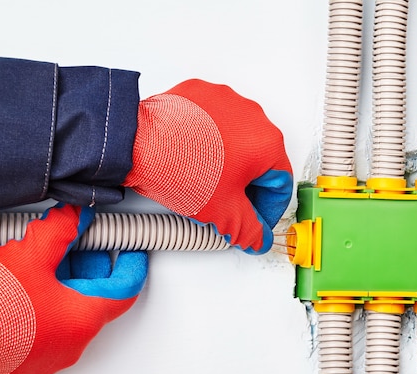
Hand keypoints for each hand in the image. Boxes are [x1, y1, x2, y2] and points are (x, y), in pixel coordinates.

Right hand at [0, 204, 147, 373]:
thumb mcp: (29, 257)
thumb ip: (61, 230)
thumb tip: (77, 216)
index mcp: (83, 319)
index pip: (125, 289)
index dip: (130, 264)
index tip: (132, 250)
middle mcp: (71, 343)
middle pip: (94, 295)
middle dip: (88, 262)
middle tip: (80, 239)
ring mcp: (47, 355)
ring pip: (68, 309)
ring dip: (63, 279)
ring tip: (44, 255)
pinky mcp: (25, 359)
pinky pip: (46, 323)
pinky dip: (45, 298)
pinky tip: (26, 279)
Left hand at [122, 79, 292, 254]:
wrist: (136, 144)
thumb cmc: (178, 169)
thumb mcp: (223, 212)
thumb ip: (250, 230)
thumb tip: (258, 238)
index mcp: (267, 144)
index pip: (280, 184)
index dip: (268, 209)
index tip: (255, 220)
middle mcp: (254, 116)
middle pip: (261, 160)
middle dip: (248, 185)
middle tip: (230, 204)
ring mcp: (227, 100)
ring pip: (239, 139)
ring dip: (231, 161)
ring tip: (208, 179)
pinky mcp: (203, 92)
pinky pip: (216, 119)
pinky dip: (211, 137)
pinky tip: (196, 154)